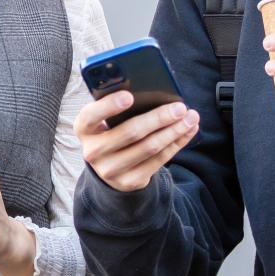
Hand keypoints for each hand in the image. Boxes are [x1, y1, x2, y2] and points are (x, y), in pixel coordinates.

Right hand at [74, 94, 199, 193]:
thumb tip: (155, 93)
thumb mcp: (106, 120)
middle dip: (158, 118)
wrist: (110, 168)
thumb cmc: (112, 131)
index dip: (109, 106)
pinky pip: (159, 160)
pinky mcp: (130, 181)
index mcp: (84, 129)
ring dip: (174, 131)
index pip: (91, 116)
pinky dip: (177, 143)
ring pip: (149, 147)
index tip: (130, 96)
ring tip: (190, 118)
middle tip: (179, 107)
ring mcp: (111, 170)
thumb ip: (119, 107)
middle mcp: (93, 151)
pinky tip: (187, 131)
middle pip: (130, 132)